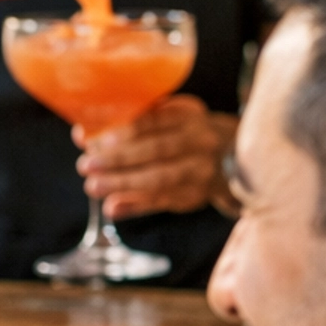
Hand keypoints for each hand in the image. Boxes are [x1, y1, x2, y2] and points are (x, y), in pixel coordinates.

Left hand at [77, 100, 236, 220]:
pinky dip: (135, 205)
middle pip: (157, 151)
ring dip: (123, 184)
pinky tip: (112, 208)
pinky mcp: (196, 197)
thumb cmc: (191, 133)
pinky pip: (163, 202)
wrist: (240, 158)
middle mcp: (200, 143)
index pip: (156, 122)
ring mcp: (201, 173)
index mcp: (191, 118)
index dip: (124, 132)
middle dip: (118, 159)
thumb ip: (136, 124)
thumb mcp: (175, 117)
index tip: (94, 140)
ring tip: (92, 186)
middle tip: (85, 165)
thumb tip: (84, 134)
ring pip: (159, 179)